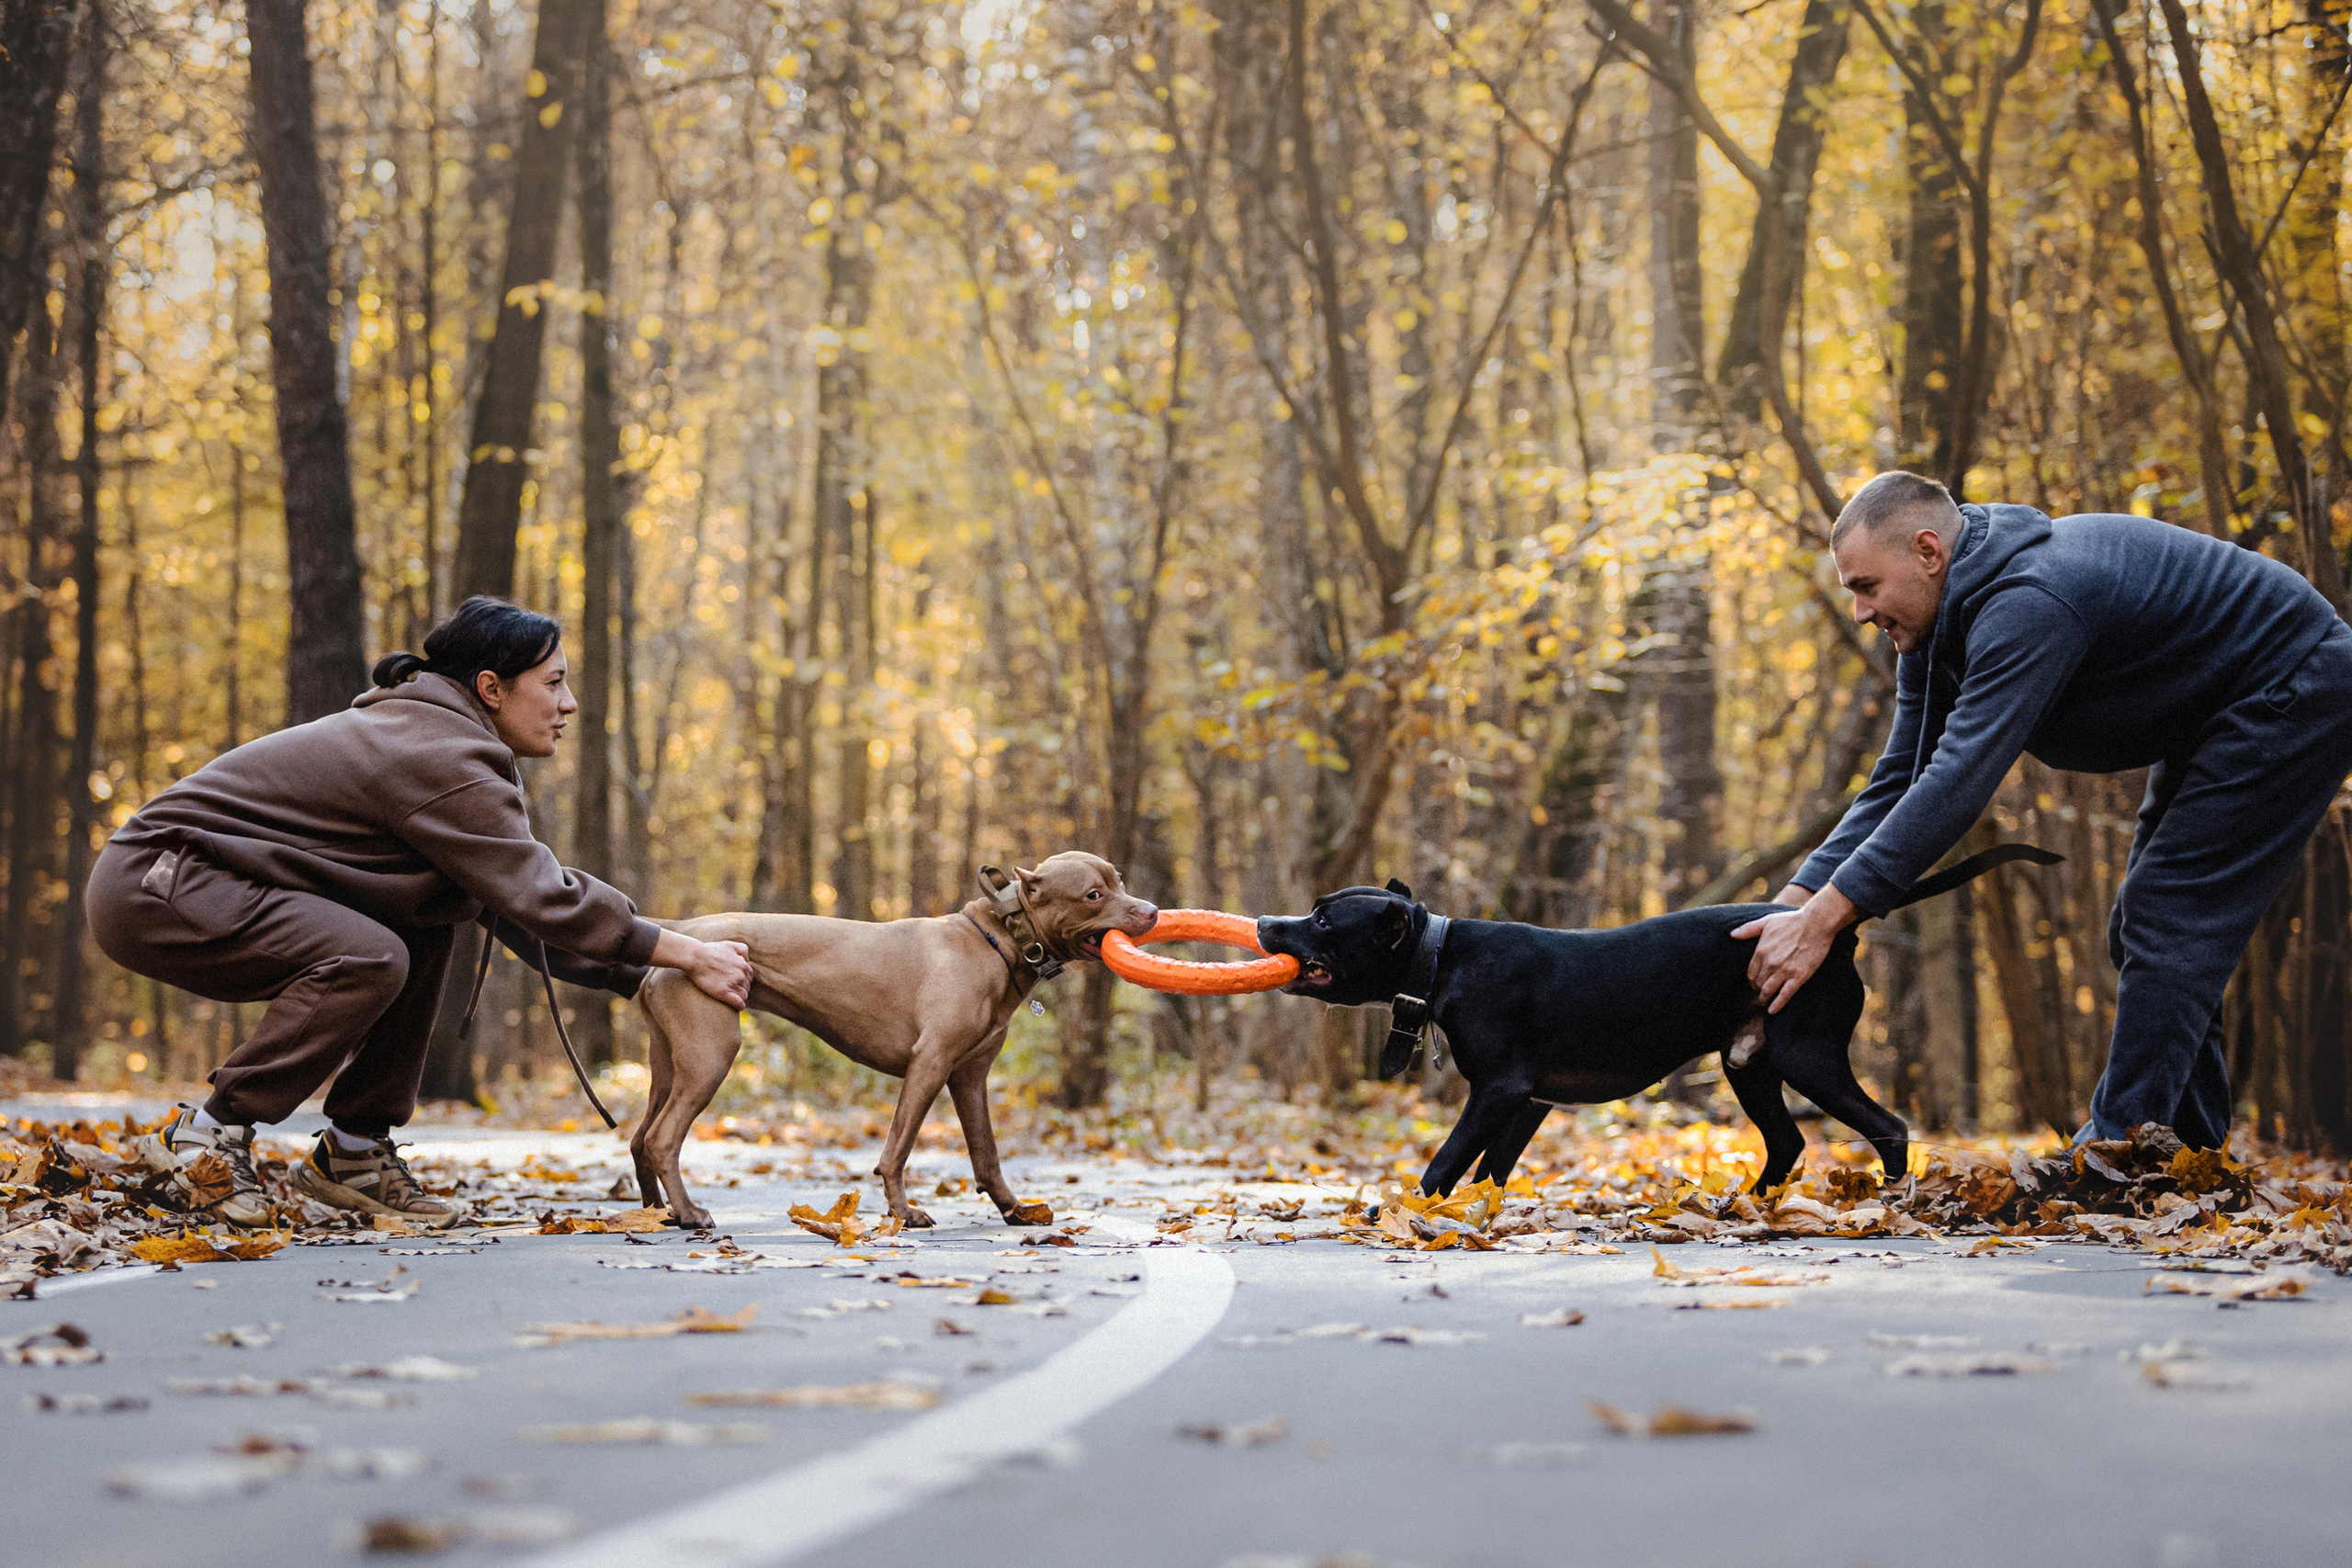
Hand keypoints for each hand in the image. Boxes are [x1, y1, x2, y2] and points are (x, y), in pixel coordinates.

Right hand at [686, 939, 751, 1008]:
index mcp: (743, 964)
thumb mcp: (729, 944)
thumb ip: (742, 949)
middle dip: (741, 988)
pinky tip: (737, 1007)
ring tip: (731, 997)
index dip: (743, 980)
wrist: (695, 957)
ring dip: (739, 996)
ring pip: (744, 995)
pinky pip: (739, 1003)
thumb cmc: (709, 951)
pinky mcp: (724, 992)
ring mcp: (733, 983)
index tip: (735, 982)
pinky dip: (740, 1005)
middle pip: (747, 986)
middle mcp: (740, 974)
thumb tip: (747, 959)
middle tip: (731, 989)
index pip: (749, 976)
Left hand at [1731, 884, 1855, 1013]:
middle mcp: (1770, 963)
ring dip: (1764, 999)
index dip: (1752, 981)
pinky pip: (1785, 995)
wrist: (1816, 923)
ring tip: (1765, 1002)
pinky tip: (1772, 1010)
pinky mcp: (1799, 976)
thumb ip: (1748, 929)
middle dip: (1758, 990)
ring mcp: (1785, 971)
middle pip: (1759, 983)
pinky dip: (1777, 1005)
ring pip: (1769, 991)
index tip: (1755, 984)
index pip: (1751, 973)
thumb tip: (1732, 934)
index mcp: (1761, 951)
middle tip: (1761, 994)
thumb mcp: (1766, 922)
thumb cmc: (1791, 921)